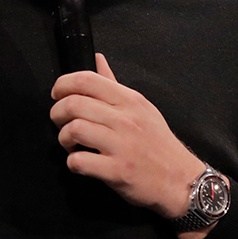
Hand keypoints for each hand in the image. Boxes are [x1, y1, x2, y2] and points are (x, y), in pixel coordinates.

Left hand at [49, 54, 207, 220]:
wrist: (180, 179)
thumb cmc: (158, 144)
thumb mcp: (141, 107)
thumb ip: (114, 84)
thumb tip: (98, 59)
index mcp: (129, 100)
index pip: (86, 80)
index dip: (63, 84)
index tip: (57, 94)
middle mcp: (125, 119)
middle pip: (74, 104)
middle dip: (57, 113)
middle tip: (61, 123)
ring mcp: (122, 145)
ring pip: (74, 130)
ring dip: (63, 139)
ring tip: (71, 144)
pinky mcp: (117, 171)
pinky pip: (80, 161)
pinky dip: (72, 163)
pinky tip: (81, 162)